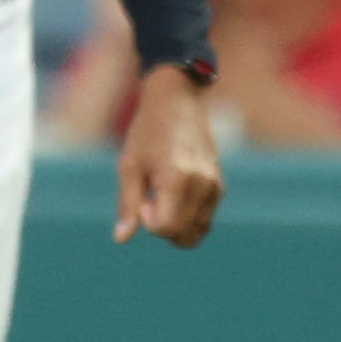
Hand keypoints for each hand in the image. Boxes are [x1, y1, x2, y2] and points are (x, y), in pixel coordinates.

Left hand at [115, 64, 221, 246]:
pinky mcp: (219, 187)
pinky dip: (187, 220)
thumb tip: (121, 239)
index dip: (148, 223)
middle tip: (150, 200)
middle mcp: (203, 185)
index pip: (167, 228)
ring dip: (175, 228)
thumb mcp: (130, 166)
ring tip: (162, 198)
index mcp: (179, 178)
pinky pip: (204, 221)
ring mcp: (215, 187)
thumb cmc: (148, 132)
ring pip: (197, 233)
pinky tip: (172, 196)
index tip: (142, 199)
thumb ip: (128, 204)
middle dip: (162, 229)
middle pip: (183, 236)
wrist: (179, 102)